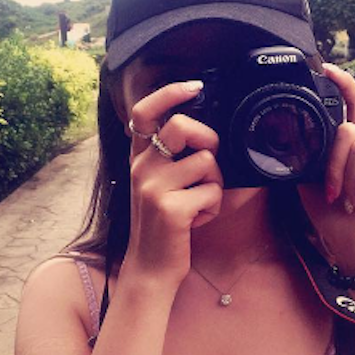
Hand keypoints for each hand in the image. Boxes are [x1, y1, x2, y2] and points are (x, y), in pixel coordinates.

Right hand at [124, 81, 223, 284]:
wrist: (151, 268)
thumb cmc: (166, 225)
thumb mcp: (161, 186)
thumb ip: (174, 159)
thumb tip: (208, 137)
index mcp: (140, 159)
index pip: (144, 112)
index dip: (169, 93)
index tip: (194, 87)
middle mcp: (141, 168)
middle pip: (183, 126)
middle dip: (208, 141)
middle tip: (207, 167)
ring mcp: (153, 187)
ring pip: (206, 161)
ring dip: (214, 184)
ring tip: (198, 204)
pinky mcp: (169, 208)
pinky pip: (212, 192)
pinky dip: (214, 208)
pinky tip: (197, 221)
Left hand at [298, 63, 354, 273]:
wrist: (354, 251)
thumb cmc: (334, 220)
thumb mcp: (310, 183)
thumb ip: (307, 156)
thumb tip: (288, 132)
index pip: (353, 109)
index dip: (344, 86)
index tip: (327, 69)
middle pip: (349, 130)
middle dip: (332, 163)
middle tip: (331, 191)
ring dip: (346, 178)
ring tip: (350, 200)